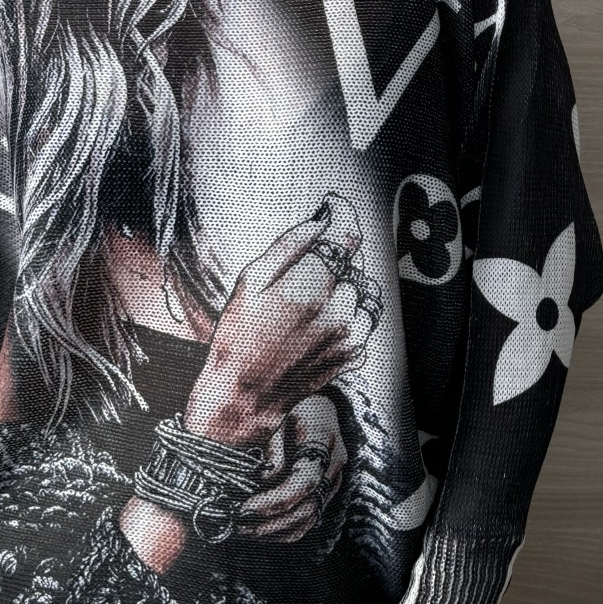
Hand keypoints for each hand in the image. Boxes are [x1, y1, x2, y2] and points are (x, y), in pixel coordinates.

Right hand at [183, 194, 375, 444]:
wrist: (244, 395)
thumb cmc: (239, 338)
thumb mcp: (250, 281)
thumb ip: (289, 246)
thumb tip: (319, 221)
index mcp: (309, 289)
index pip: (346, 235)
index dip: (342, 214)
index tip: (335, 208)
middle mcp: (336, 312)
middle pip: (351, 265)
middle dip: (333, 261)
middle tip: (302, 275)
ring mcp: (349, 336)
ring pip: (362, 291)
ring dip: (343, 288)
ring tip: (311, 303)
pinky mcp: (354, 353)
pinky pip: (363, 319)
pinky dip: (349, 314)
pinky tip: (320, 323)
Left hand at [236, 395, 346, 540]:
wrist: (324, 410)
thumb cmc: (298, 412)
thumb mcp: (282, 420)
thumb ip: (275, 450)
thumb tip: (264, 481)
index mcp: (323, 441)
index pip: (304, 481)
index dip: (275, 500)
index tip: (245, 508)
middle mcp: (334, 466)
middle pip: (306, 507)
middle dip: (270, 521)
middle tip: (238, 523)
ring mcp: (333, 483)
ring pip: (308, 519)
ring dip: (275, 530)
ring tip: (244, 531)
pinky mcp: (326, 494)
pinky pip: (309, 522)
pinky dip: (284, 532)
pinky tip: (260, 531)